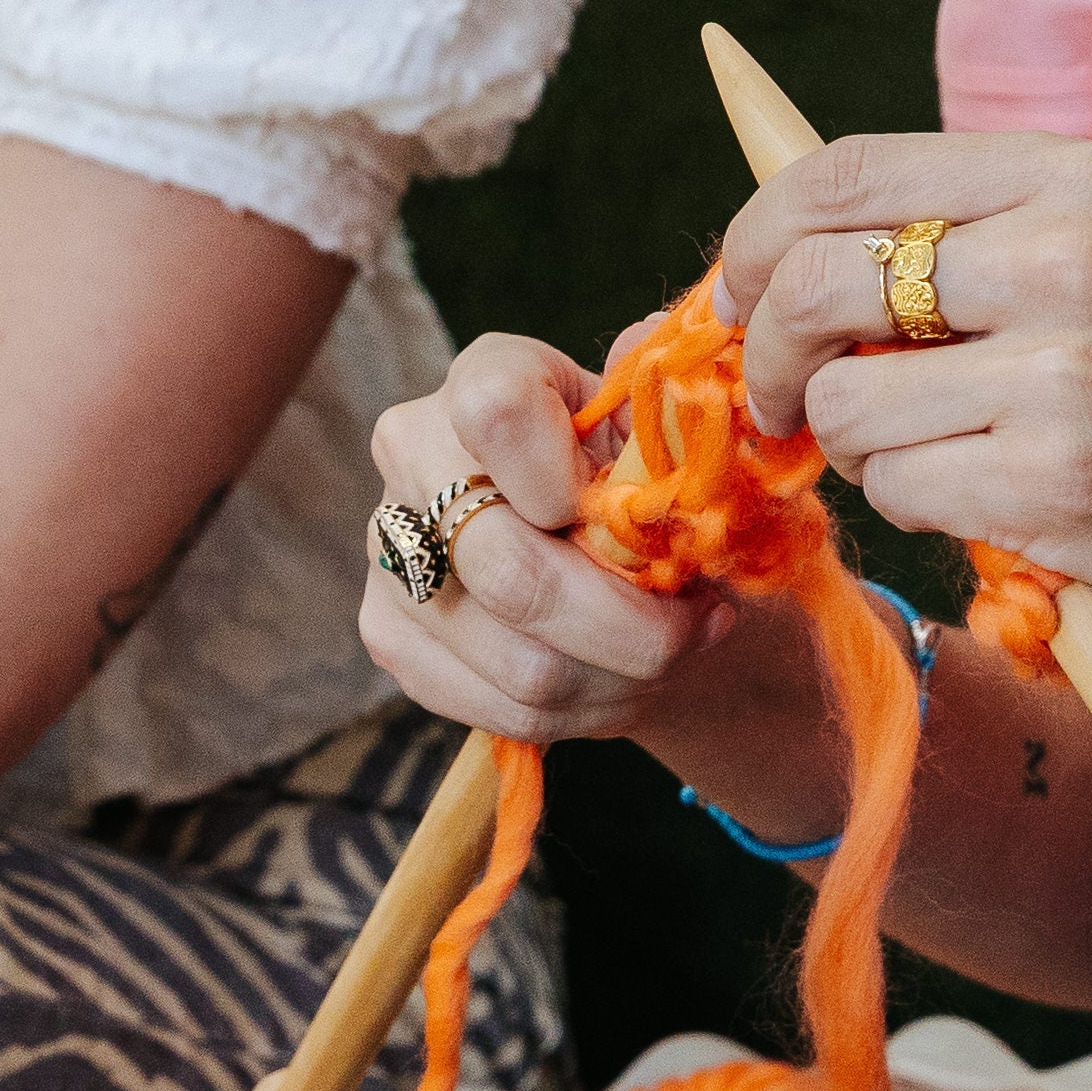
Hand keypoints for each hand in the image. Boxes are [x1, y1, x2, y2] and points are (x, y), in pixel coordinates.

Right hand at [360, 323, 734, 743]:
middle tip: (700, 628)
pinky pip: (500, 706)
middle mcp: (413, 452)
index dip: (568, 481)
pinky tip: (617, 684)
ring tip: (668, 659)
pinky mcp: (391, 634)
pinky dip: (582, 712)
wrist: (623, 570)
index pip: (496, 412)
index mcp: (487, 379)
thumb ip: (680, 418)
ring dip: (619, 679)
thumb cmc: (657, 492)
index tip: (638, 520)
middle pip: (511, 570)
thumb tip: (678, 382)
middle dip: (632, 627)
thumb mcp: (681, 447)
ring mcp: (391, 550)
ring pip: (518, 659)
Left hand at [719, 129, 1091, 672]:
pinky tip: (993, 509)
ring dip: (860, 448)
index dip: (758, 236)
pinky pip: (899, 491)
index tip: (741, 294)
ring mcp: (1060, 376)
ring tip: (943, 461)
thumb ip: (992, 238)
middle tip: (788, 401)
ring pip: (847, 402)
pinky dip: (918, 509)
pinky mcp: (1055, 488)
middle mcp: (1066, 257)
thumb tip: (808, 252)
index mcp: (1080, 179)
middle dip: (768, 352)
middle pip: (814, 279)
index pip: (845, 173)